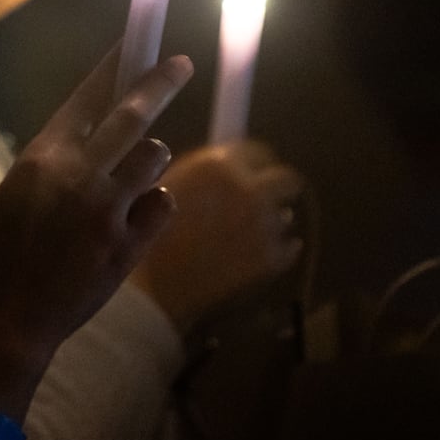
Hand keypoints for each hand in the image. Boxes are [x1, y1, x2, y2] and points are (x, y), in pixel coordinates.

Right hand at [0, 41, 193, 411]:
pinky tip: (130, 223)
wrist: (3, 321)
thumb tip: (98, 134)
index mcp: (42, 158)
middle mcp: (77, 176)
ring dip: (149, 161)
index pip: (87, 97)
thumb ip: (57, 162)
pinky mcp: (127, 246)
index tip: (135, 41)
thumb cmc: (2, 254)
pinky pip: (162, 205)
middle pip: (133, 114)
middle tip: (181, 64)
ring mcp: (105, 210)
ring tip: (127, 183)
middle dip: (161, 82)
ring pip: (153, 158)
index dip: (114, 66)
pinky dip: (153, 207)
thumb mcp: (16, 193)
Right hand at [128, 138, 305, 333]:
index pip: (257, 151)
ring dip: (271, 220)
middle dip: (276, 188)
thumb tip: (225, 166)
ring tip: (248, 233)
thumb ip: (201, 172)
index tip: (248, 174)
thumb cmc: (150, 235)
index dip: (253, 163)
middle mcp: (249, 189)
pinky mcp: (272, 258)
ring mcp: (264, 225)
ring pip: (285, 216)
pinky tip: (259, 253)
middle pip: (287, 180)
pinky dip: (278, 249)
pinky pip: (289, 247)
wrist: (154, 288)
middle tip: (260, 200)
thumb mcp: (167, 187)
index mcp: (219, 165)